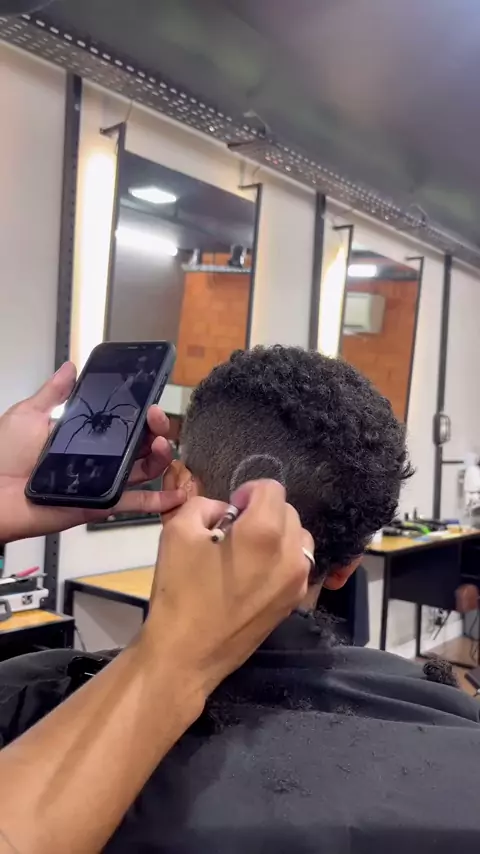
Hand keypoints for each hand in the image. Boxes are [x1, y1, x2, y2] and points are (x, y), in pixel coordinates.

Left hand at [0, 362, 185, 542]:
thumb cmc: (1, 456)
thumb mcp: (29, 415)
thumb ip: (53, 394)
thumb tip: (69, 368)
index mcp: (82, 436)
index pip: (121, 422)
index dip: (140, 412)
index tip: (149, 401)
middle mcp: (97, 459)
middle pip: (139, 444)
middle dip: (156, 429)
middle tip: (156, 418)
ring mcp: (102, 482)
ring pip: (143, 470)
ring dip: (161, 457)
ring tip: (163, 444)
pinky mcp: (101, 505)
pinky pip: (134, 504)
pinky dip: (159, 500)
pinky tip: (178, 493)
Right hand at [142, 480, 312, 697]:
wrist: (186, 654)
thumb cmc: (180, 591)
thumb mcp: (178, 531)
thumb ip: (205, 505)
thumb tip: (226, 512)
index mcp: (265, 532)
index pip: (271, 488)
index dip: (246, 492)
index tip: (229, 511)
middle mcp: (291, 553)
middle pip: (287, 512)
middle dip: (261, 514)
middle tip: (231, 534)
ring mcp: (297, 581)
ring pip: (298, 538)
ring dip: (276, 536)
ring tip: (245, 555)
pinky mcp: (295, 602)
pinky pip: (296, 565)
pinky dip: (280, 560)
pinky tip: (252, 576)